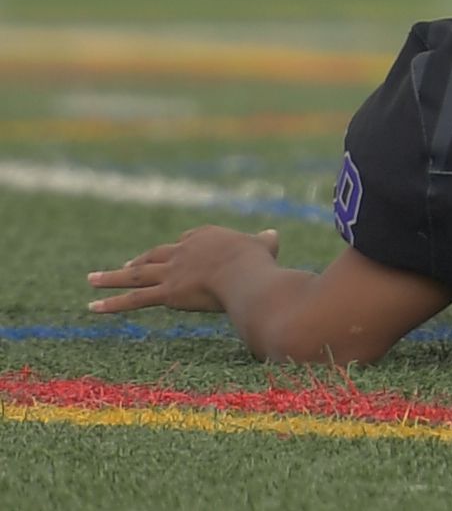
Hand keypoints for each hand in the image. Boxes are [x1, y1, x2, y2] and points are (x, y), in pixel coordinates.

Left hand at [90, 225, 279, 315]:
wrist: (244, 274)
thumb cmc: (258, 261)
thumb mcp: (264, 245)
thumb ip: (263, 241)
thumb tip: (271, 234)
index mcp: (206, 236)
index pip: (187, 240)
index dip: (181, 247)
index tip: (178, 251)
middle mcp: (184, 250)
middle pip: (156, 254)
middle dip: (140, 260)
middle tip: (126, 266)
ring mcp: (172, 271)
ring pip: (137, 274)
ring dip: (111, 277)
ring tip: (91, 279)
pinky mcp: (167, 292)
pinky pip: (135, 299)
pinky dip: (112, 303)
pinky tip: (92, 306)